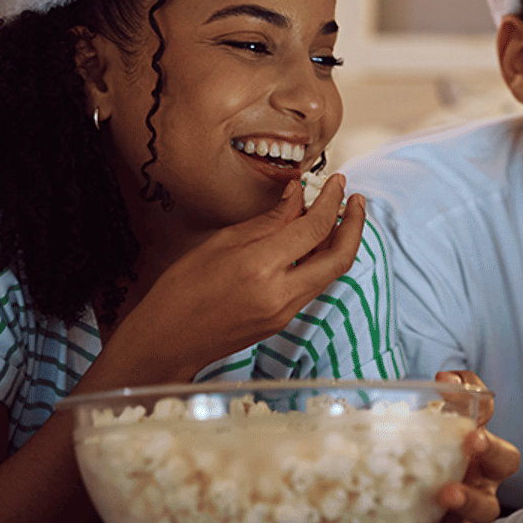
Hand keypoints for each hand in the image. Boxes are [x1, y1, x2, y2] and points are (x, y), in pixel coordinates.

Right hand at [108, 176, 366, 381]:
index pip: (314, 228)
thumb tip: (297, 196)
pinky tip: (315, 242)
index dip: (331, 200)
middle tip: (355, 199)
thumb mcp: (221, 242)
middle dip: (355, 224)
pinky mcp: (284, 321)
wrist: (167, 341)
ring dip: (341, 242)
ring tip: (338, 216)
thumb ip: (268, 220)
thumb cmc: (182, 289)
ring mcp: (286, 311)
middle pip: (340, 256)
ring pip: (331, 272)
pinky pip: (315, 285)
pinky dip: (322, 260)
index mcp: (261, 266)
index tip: (337, 182)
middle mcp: (281, 292)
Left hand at [375, 371, 520, 522]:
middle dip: (471, 501)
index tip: (471, 438)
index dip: (492, 451)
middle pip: (489, 508)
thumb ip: (452, 393)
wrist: (388, 475)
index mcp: (480, 466)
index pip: (503, 459)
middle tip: (448, 493)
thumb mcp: (439, 412)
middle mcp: (473, 500)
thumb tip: (448, 379)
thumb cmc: (427, 441)